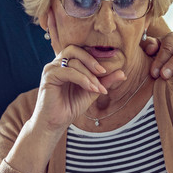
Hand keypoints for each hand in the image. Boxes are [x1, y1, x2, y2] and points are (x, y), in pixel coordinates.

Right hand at [31, 13, 128, 132]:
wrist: (55, 124)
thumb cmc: (70, 107)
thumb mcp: (92, 92)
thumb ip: (105, 81)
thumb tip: (123, 72)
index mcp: (67, 63)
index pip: (77, 48)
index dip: (91, 52)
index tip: (107, 64)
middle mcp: (58, 63)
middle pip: (75, 49)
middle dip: (92, 59)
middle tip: (104, 72)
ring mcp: (51, 68)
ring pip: (73, 60)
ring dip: (89, 73)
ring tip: (98, 87)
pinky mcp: (49, 76)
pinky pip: (69, 71)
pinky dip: (83, 79)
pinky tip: (91, 88)